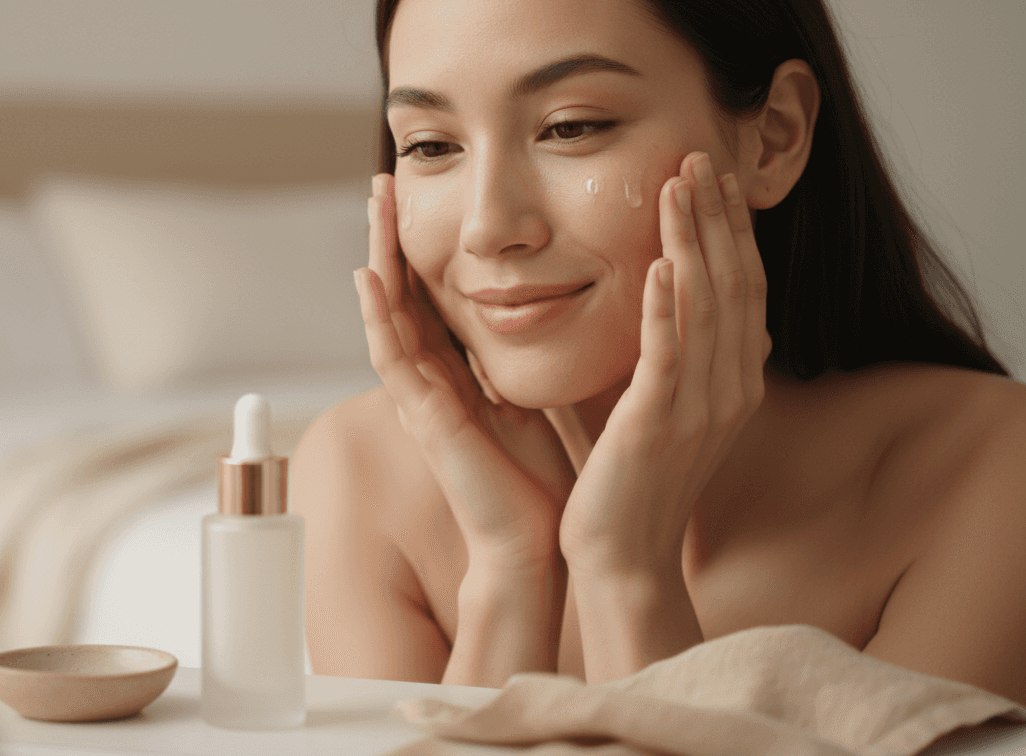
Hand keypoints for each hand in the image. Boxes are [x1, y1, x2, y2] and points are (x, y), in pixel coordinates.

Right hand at [354, 174, 574, 573]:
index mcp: (453, 373)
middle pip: (400, 295)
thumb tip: (530, 319)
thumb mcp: (525, 400)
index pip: (428, 297)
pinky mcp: (424, 419)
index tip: (420, 198)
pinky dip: (378, 318)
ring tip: (373, 204)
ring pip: (388, 314)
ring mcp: (419, 398)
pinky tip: (368, 277)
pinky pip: (392, 360)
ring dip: (378, 256)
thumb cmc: (534, 480)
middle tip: (383, 181)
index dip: (420, 249)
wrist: (533, 541)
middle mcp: (427, 380)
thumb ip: (510, 363)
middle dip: (391, 238)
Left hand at [557, 152, 769, 574]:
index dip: (729, 229)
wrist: (621, 555)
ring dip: (694, 242)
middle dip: (718, 217)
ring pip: (708, 307)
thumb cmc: (628, 478)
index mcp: (732, 381)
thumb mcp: (658, 404)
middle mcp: (730, 389)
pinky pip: (670, 357)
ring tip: (680, 185)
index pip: (741, 288)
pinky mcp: (659, 425)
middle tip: (700, 154)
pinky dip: (668, 309)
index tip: (711, 176)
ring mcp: (700, 408)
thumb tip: (661, 298)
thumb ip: (665, 354)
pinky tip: (662, 265)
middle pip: (735, 284)